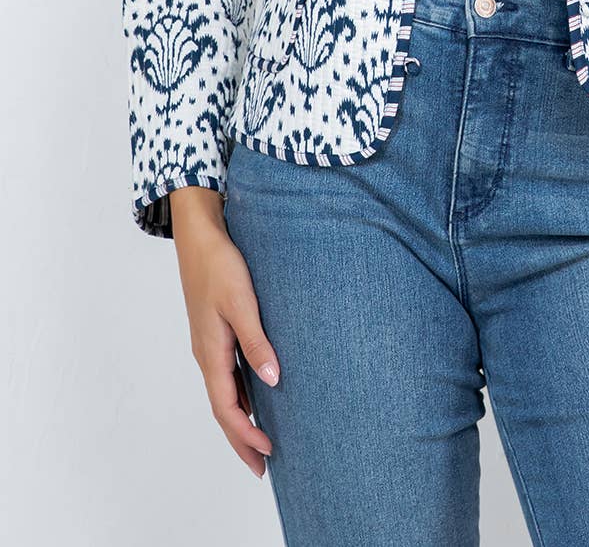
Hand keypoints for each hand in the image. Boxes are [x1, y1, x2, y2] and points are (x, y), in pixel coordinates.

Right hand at [171, 191, 280, 477]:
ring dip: (240, 420)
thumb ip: (256, 341)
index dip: (246, 434)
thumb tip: (272, 380)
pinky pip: (226, 376)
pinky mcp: (214, 333)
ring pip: (224, 394)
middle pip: (223, 409)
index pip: (227, 407)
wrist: (200, 237)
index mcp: (211, 353)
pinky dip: (239, 395)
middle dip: (241, 440)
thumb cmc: (220, 265)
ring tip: (259, 441)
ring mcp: (209, 345)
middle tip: (262, 468)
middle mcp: (206, 355)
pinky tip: (255, 396)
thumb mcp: (242, 302)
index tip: (267, 454)